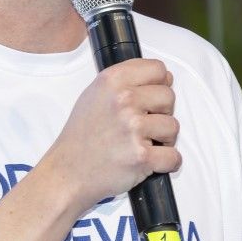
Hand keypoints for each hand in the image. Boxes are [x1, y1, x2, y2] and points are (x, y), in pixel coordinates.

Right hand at [40, 59, 179, 212]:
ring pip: (173, 127)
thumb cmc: (81, 136)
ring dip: (165, 139)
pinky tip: (152, 161)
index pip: (158, 69)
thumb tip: (164, 77)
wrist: (68, 172)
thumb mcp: (94, 94)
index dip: (159, 84)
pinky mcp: (141, 156)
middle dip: (162, 112)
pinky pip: (173, 156)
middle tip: (145, 125)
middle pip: (169, 97)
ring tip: (144, 143)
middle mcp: (123, 100)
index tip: (152, 98)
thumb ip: (125, 81)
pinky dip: (167, 163)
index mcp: (112, 80)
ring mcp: (133, 128)